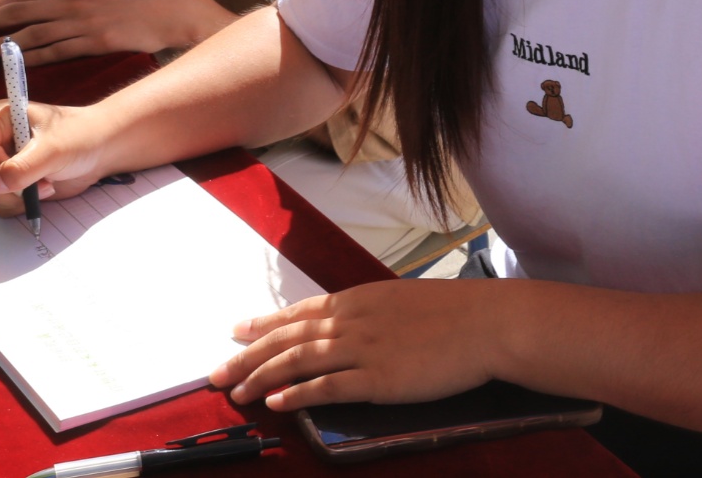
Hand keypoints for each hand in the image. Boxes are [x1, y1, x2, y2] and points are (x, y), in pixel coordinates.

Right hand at [0, 99, 110, 216]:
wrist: (101, 150)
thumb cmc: (79, 137)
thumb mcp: (53, 150)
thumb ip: (21, 168)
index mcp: (0, 120)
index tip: (20, 163)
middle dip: (8, 186)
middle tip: (39, 180)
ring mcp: (3, 164)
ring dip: (16, 197)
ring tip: (45, 184)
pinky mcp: (13, 183)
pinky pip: (1, 203)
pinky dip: (20, 204)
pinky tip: (43, 190)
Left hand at [211, 280, 498, 409]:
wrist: (485, 322)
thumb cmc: (451, 313)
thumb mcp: (399, 301)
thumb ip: (368, 313)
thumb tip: (345, 323)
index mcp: (356, 299)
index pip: (297, 312)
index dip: (262, 323)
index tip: (235, 330)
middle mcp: (352, 321)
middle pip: (286, 338)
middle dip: (246, 355)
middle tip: (216, 371)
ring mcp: (364, 348)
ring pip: (299, 361)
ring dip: (261, 376)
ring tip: (235, 390)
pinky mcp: (379, 378)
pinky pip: (329, 386)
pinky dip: (299, 394)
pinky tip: (277, 402)